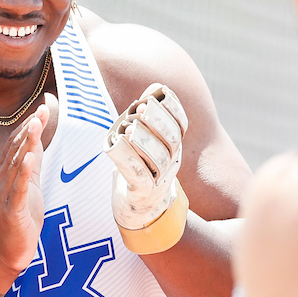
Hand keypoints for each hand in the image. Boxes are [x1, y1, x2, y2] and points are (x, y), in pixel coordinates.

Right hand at [0, 104, 48, 287]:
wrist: (4, 254)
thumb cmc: (17, 220)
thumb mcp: (27, 188)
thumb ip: (30, 166)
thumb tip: (35, 143)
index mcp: (4, 175)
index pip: (15, 145)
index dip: (27, 126)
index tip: (40, 109)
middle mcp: (0, 181)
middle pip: (14, 150)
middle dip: (28, 129)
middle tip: (40, 110)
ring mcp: (4, 195)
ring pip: (15, 165)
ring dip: (25, 144)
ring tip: (35, 125)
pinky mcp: (11, 211)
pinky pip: (17, 189)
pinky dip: (22, 173)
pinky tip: (27, 158)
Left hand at [104, 83, 187, 229]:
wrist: (141, 210)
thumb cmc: (140, 166)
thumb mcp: (146, 139)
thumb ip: (148, 115)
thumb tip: (155, 87)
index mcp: (173, 146)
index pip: (181, 125)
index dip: (172, 107)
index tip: (157, 91)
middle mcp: (171, 162)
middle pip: (171, 140)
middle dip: (157, 120)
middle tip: (140, 107)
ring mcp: (159, 180)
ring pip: (158, 159)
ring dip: (143, 140)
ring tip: (129, 127)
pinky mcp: (142, 194)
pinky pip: (138, 175)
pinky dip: (128, 158)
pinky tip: (116, 145)